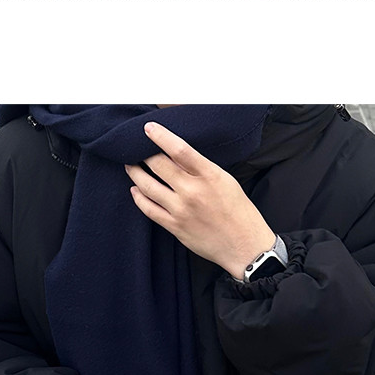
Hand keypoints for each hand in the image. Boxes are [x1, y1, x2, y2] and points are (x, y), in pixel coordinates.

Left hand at [126, 122, 273, 282]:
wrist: (244, 245)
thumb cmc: (238, 211)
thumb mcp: (225, 180)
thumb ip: (201, 168)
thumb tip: (176, 154)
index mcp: (209, 175)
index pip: (179, 149)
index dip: (160, 136)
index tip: (148, 128)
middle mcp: (193, 191)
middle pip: (158, 165)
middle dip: (143, 154)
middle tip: (134, 148)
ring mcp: (182, 210)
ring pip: (148, 186)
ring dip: (135, 173)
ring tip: (130, 166)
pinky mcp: (175, 227)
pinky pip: (149, 209)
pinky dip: (139, 197)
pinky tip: (136, 190)